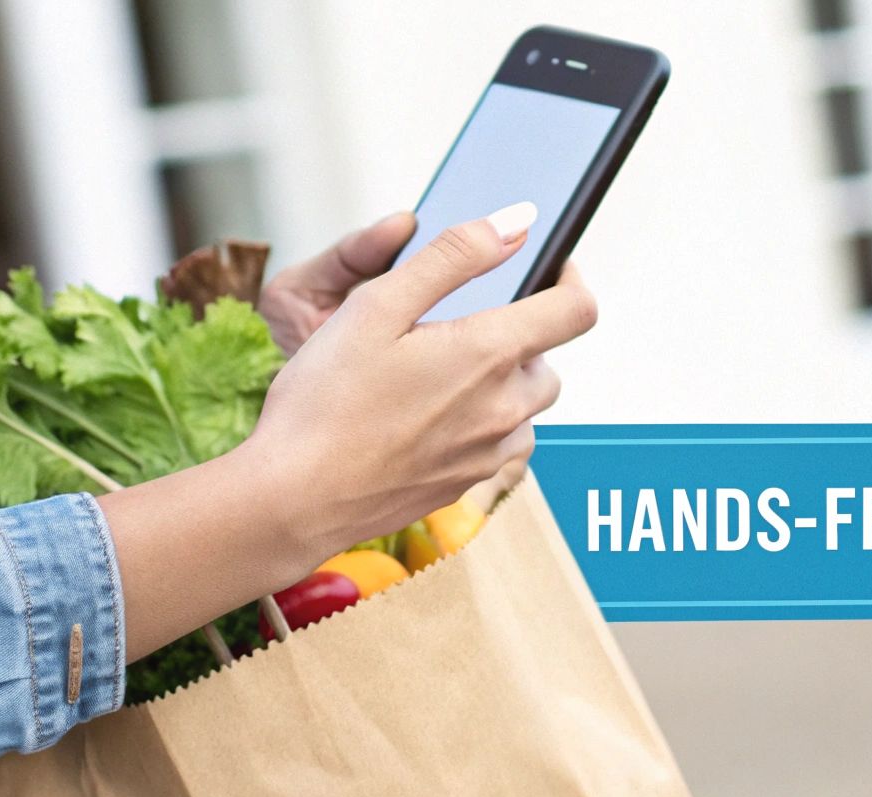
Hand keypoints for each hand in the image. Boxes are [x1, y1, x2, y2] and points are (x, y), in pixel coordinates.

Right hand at [249, 201, 592, 559]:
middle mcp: (504, 409)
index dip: (571, 278)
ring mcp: (488, 454)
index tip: (549, 266)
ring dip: (502, 384)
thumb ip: (454, 255)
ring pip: (526, 408)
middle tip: (458, 326)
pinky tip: (428, 419)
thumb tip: (517, 221)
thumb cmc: (324, 400)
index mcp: (489, 355)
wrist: (294, 499)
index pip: (577, 310)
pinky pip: (500, 446)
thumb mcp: (378, 304)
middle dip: (520, 336)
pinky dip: (483, 424)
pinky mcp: (467, 485)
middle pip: (549, 361)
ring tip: (436, 375)